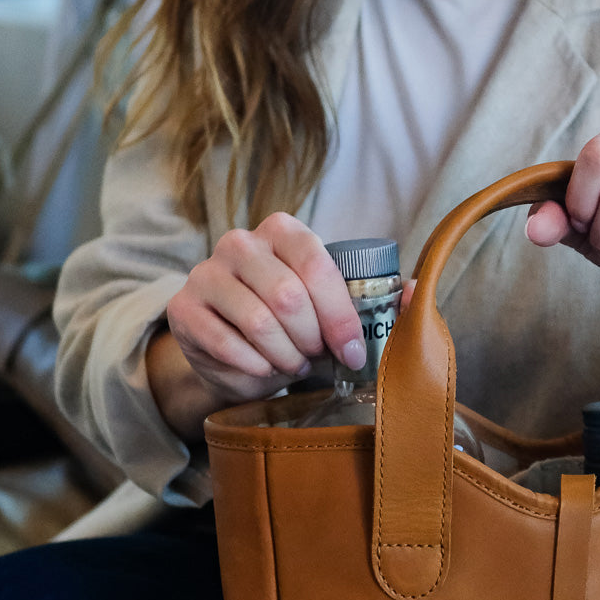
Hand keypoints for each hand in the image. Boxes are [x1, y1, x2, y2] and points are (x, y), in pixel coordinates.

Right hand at [164, 212, 365, 407]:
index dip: (339, 315)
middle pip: (287, 296)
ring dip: (284, 356)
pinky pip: (226, 344)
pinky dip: (254, 366)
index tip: (351, 351)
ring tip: (291, 363)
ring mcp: (206, 273)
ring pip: (259, 322)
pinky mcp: (183, 309)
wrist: (237, 355)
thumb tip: (416, 292)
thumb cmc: (292, 326)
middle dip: (311, 339)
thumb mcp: (333, 310)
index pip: (316, 264)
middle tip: (315, 357)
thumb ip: (378, 300)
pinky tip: (263, 368)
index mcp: (281, 231)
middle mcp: (239, 243)